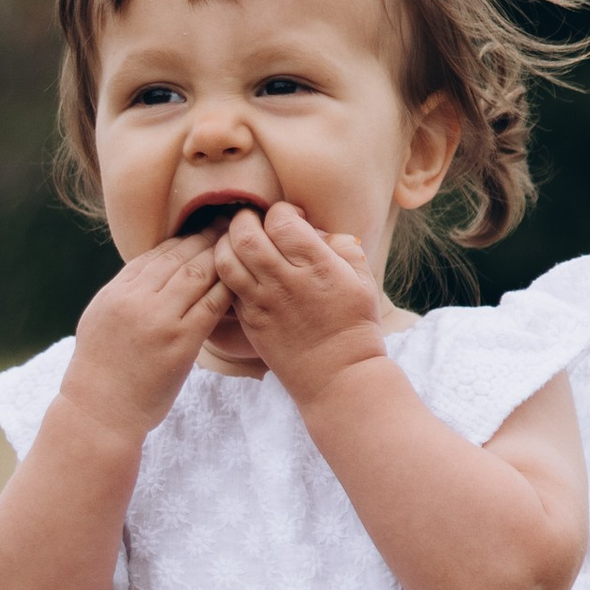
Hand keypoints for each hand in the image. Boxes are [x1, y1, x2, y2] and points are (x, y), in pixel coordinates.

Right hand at [56, 234, 230, 443]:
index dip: (183, 238)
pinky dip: (229, 289)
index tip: (203, 229)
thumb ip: (124, 294)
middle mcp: (136, 298)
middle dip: (207, 237)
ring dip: (222, 256)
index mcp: (117, 291)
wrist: (100, 412)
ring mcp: (159, 318)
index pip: (156, 253)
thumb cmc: (101, 372)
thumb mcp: (101, 320)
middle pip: (179, 255)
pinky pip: (212, 305)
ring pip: (198, 273)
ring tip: (241, 246)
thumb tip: (146, 274)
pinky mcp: (181, 341)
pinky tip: (243, 282)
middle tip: (230, 224)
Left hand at [214, 204, 384, 403]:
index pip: (280, 220)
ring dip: (228, 243)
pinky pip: (225, 286)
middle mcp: (286, 281)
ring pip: (225, 258)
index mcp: (317, 266)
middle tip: (256, 224)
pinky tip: (240, 270)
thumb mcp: (364, 281)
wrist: (339, 377)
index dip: (281, 212)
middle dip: (246, 219)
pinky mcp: (250, 321)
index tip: (290, 221)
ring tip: (240, 243)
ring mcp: (263, 303)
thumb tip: (316, 231)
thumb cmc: (356, 327)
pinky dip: (225, 271)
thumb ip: (342, 247)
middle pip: (245, 233)